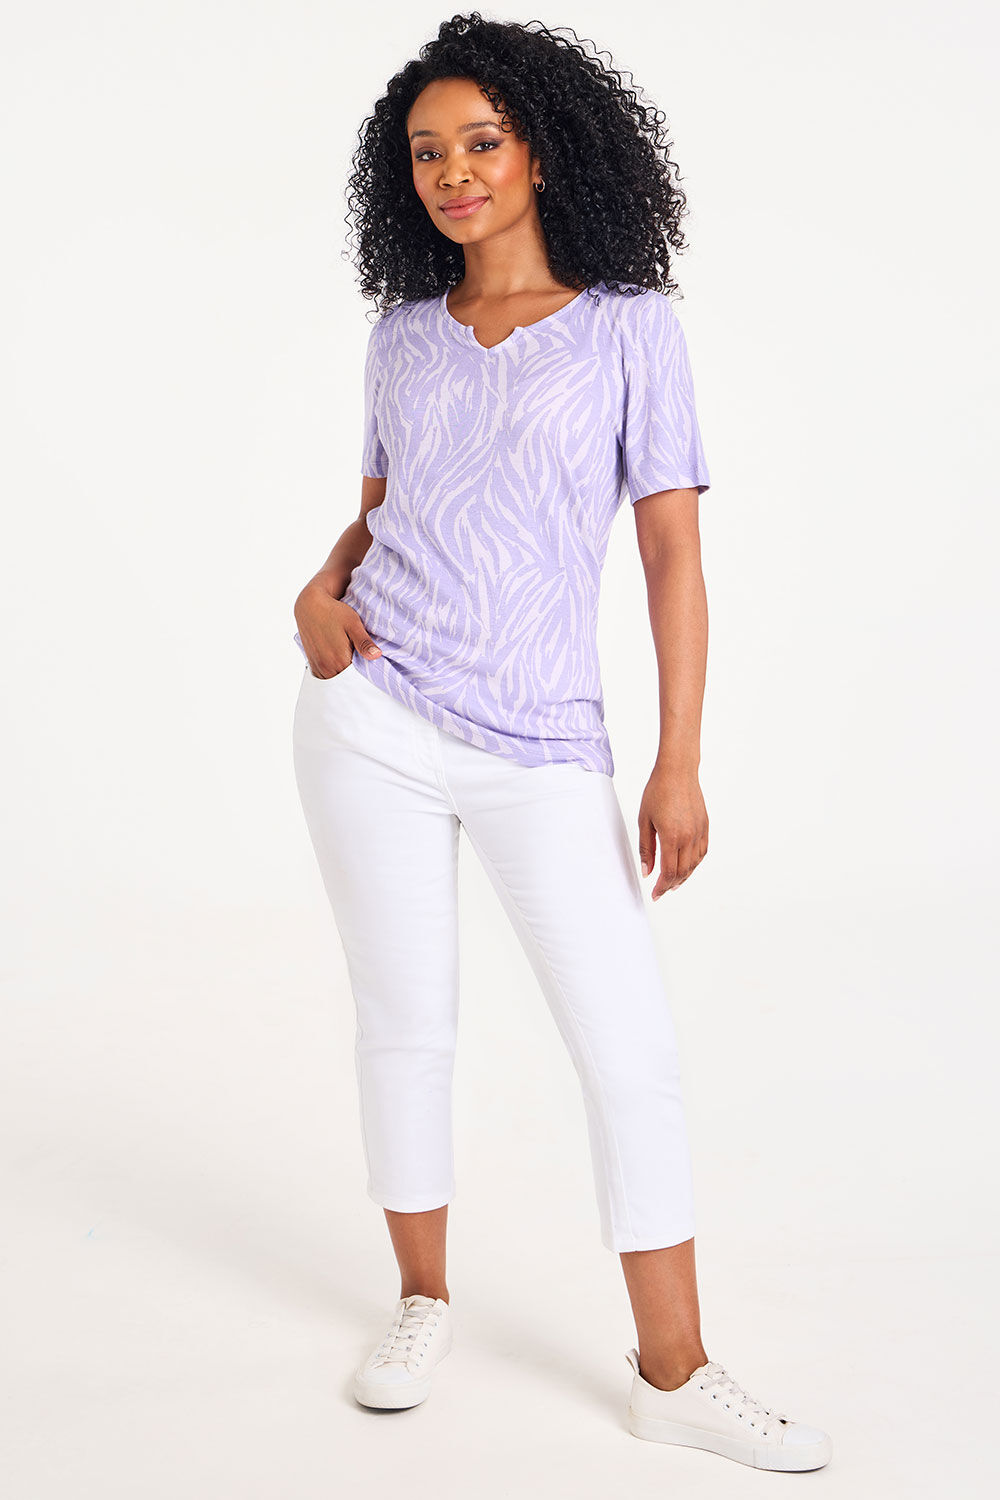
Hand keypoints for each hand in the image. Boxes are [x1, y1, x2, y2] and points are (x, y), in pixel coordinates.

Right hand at [294, 583, 381, 678]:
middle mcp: (327, 668)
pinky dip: (334, 673)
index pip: (358, 679)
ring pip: (336, 680)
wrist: (310, 606)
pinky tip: (339, 663)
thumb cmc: (334, 612)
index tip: (373, 668)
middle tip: (363, 663)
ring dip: (343, 675)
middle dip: (356, 677)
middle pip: (347, 682)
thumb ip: (364, 642)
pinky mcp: (312, 664)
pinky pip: (326, 677)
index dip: (367, 675)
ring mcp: (319, 667)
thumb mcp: (353, 624)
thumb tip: (377, 655)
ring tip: (351, 662)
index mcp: (339, 660)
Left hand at [637, 764, 707, 900]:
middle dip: (671, 884)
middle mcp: (689, 837)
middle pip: (682, 871)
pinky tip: (687, 866)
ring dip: (684, 876)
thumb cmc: (658, 791)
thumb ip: (646, 848)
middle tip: (661, 891)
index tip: (655, 894)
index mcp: (672, 837)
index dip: (661, 887)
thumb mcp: (644, 820)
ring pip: (694, 864)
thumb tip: (647, 871)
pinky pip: (702, 851)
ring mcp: (699, 832)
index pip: (669, 872)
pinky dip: (695, 863)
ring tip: (674, 883)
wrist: (677, 771)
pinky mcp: (705, 826)